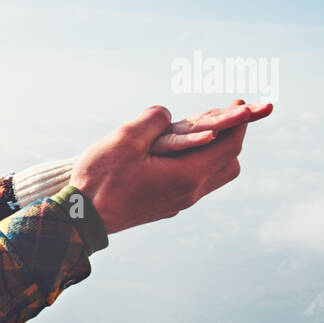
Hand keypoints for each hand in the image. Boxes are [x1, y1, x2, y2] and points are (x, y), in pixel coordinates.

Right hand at [70, 103, 261, 234]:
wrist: (81, 219)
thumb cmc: (101, 179)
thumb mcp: (125, 138)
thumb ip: (152, 119)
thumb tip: (166, 113)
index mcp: (186, 176)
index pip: (229, 146)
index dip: (241, 122)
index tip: (242, 103)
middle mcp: (189, 194)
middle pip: (229, 165)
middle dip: (232, 139)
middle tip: (226, 118)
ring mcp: (177, 204)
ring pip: (212, 177)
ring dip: (214, 154)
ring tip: (203, 134)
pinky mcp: (164, 207)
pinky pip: (192, 185)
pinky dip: (195, 165)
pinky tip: (176, 155)